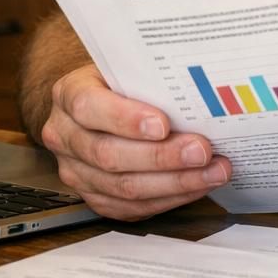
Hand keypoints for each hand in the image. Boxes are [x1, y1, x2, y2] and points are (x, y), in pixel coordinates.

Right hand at [39, 62, 231, 219]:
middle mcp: (65, 136)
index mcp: (69, 95)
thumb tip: (200, 92)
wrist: (98, 107)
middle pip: (109, 155)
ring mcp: (75, 172)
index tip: (163, 124)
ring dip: (175, 182)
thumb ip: (149, 80)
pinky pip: (132, 208)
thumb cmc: (120, 84)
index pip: (89, 107)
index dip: (126, 119)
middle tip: (202, 151)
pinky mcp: (94, 198)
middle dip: (162, 156)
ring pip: (123, 187)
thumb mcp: (126, 69)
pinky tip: (197, 185)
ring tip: (213, 171)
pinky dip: (170, 198)